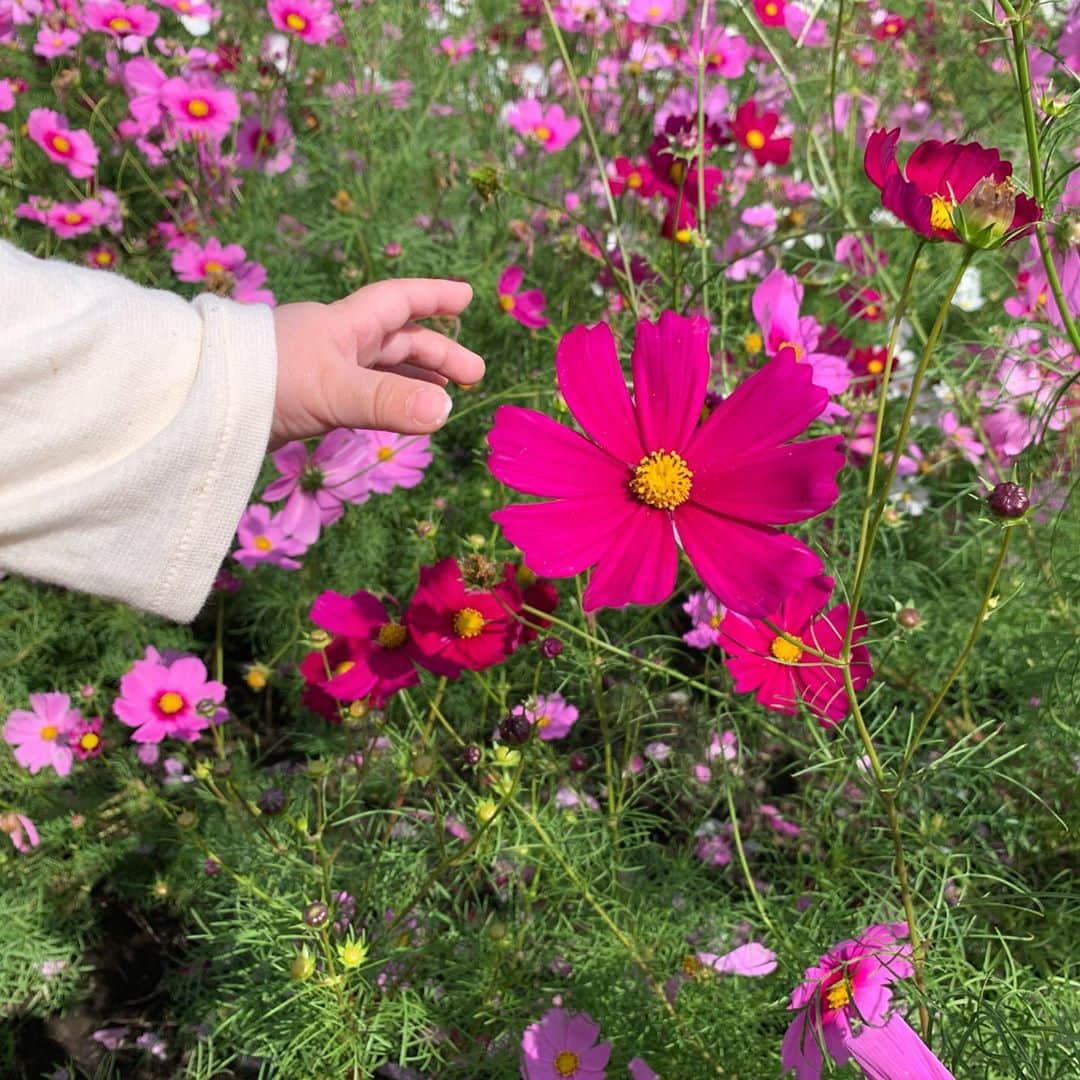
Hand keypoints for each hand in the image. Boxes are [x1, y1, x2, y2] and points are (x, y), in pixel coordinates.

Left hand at [269, 278, 481, 448]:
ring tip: (446, 398)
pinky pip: (362, 394)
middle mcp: (336, 342)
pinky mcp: (308, 399)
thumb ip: (389, 402)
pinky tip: (400, 416)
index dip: (434, 297)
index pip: (398, 301)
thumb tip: (445, 411)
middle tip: (474, 376)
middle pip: (397, 339)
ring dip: (415, 379)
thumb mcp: (335, 391)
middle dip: (437, 353)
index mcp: (344, 325)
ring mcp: (322, 371)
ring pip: (380, 369)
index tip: (468, 297)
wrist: (200, 405)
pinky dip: (388, 401)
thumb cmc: (268, 383)